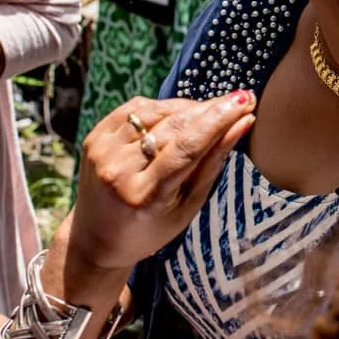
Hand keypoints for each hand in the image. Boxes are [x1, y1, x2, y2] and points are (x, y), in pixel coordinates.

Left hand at [68, 93, 257, 274]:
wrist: (96, 238)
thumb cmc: (150, 229)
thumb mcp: (188, 206)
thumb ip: (213, 163)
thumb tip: (242, 123)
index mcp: (144, 196)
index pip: (187, 147)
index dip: (218, 120)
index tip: (244, 101)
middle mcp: (118, 170)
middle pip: (173, 126)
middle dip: (210, 110)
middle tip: (239, 100)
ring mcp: (102, 151)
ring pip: (155, 111)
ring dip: (188, 107)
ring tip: (211, 112)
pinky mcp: (94, 137)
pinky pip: (136, 108)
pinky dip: (162, 106)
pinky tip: (179, 114)